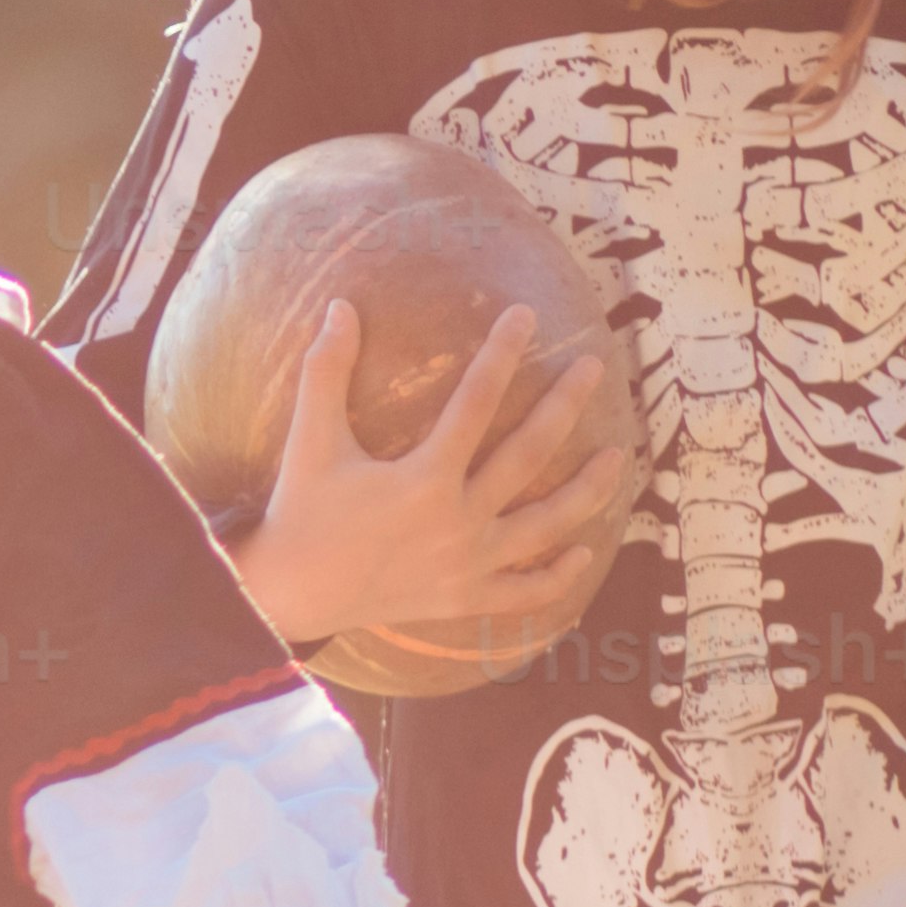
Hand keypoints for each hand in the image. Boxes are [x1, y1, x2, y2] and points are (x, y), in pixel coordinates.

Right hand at [230, 306, 626, 668]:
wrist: (289, 594)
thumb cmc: (301, 511)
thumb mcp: (310, 440)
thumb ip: (326, 372)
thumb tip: (340, 306)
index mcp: (423, 478)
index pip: (476, 402)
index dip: (502, 353)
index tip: (525, 316)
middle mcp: (456, 520)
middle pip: (529, 454)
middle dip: (565, 405)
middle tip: (594, 368)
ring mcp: (466, 564)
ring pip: (546, 525)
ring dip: (587, 490)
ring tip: (616, 457)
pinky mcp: (464, 599)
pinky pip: (524, 591)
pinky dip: (558, 576)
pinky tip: (585, 551)